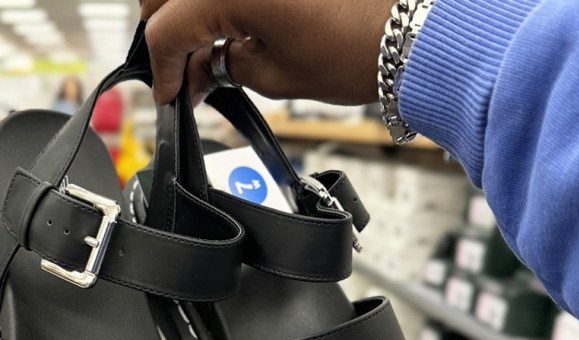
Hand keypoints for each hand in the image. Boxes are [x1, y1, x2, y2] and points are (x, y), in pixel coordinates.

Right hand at [140, 0, 396, 104]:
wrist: (417, 28)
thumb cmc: (361, 47)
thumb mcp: (276, 75)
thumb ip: (224, 69)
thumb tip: (202, 71)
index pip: (166, 30)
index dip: (162, 69)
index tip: (169, 91)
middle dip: (167, 32)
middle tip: (183, 68)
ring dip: (191, 10)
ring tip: (211, 45)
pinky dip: (223, 0)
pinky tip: (236, 21)